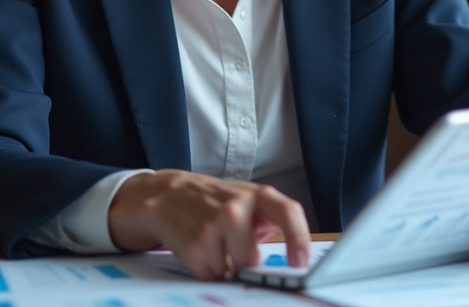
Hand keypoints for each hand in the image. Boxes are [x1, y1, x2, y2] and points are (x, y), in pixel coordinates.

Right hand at [107, 169, 310, 279]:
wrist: (168, 194)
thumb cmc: (216, 202)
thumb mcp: (247, 203)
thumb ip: (269, 224)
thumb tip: (293, 261)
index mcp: (258, 195)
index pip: (288, 212)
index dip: (299, 239)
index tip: (300, 264)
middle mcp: (236, 207)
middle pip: (252, 259)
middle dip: (245, 265)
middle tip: (235, 252)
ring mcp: (213, 225)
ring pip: (231, 271)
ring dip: (224, 267)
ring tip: (213, 243)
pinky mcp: (193, 244)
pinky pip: (211, 275)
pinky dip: (207, 269)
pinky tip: (199, 247)